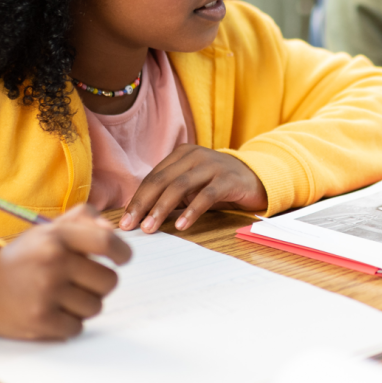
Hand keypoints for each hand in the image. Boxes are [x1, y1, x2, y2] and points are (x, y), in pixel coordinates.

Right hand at [0, 204, 131, 339]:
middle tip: (80, 281)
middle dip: (100, 284)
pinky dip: (69, 323)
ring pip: (96, 306)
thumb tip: (113, 231)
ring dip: (84, 304)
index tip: (122, 259)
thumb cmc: (25, 257)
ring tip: (63, 296)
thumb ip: (84, 219)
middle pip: (109, 281)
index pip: (107, 241)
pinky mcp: (40, 320)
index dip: (123, 252)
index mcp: (57, 236)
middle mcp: (53, 261)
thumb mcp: (50, 229)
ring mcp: (46, 292)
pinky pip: (78, 327)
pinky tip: (53, 311)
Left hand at [119, 145, 267, 232]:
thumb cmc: (218, 184)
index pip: (153, 177)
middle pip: (161, 180)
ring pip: (179, 186)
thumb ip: (170, 195)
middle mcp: (194, 155)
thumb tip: (140, 215)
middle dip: (143, 204)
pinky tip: (182, 225)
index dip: (137, 199)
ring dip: (161, 208)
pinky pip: (206, 195)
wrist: (256, 178)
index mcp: (181, 154)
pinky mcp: (228, 179)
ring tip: (150, 227)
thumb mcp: (192, 186)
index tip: (125, 220)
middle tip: (130, 226)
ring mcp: (212, 165)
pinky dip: (191, 211)